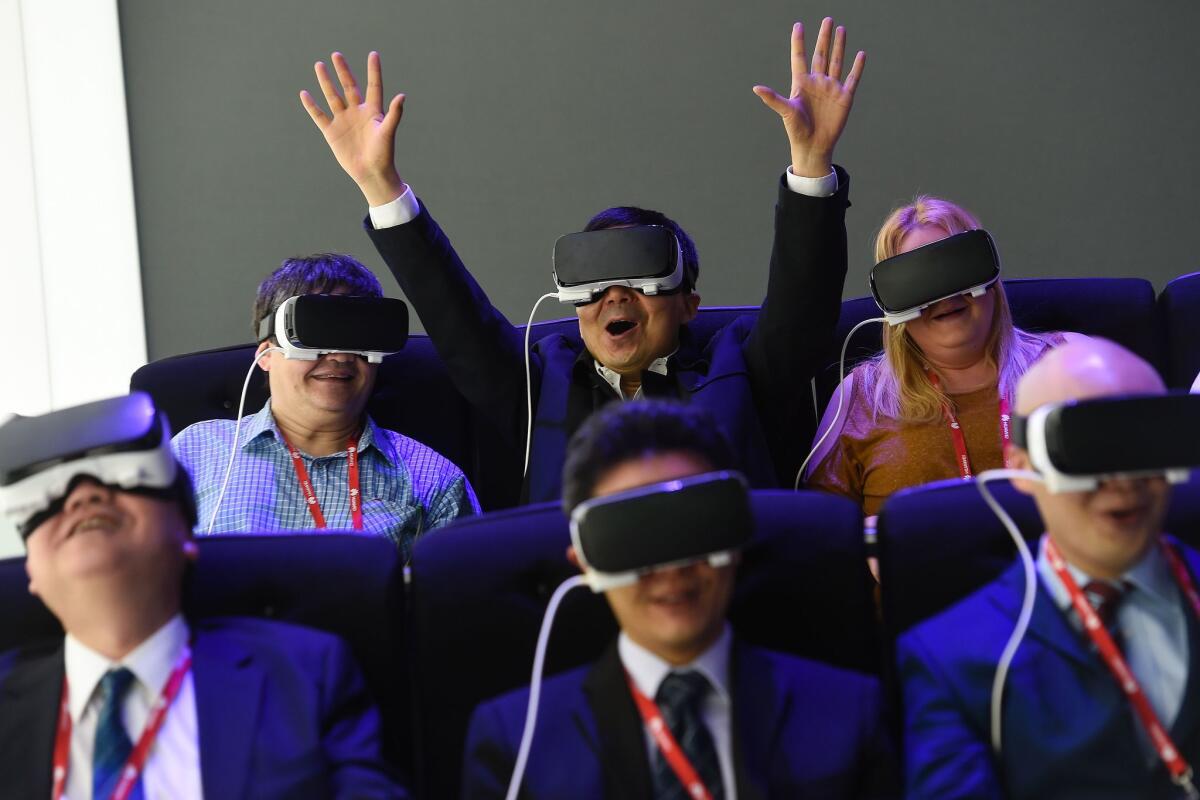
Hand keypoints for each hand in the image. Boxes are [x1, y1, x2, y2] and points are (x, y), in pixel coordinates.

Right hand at [300, 51, 406, 206]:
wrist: (371, 173)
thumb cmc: (383, 154)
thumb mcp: (388, 132)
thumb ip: (394, 114)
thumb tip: (402, 95)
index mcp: (373, 111)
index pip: (373, 86)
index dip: (373, 71)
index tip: (373, 54)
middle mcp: (357, 112)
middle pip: (349, 86)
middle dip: (343, 71)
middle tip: (336, 55)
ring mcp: (343, 121)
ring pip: (332, 96)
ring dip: (326, 82)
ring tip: (319, 65)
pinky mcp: (332, 132)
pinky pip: (319, 115)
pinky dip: (311, 105)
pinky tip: (304, 93)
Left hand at [753, 18, 865, 177]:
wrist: (813, 146)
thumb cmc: (796, 130)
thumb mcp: (786, 112)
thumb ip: (773, 98)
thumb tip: (756, 88)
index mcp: (801, 84)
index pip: (800, 58)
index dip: (799, 42)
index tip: (798, 25)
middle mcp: (817, 83)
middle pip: (821, 55)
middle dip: (823, 38)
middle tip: (827, 19)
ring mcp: (831, 89)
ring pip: (836, 62)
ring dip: (839, 46)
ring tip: (841, 29)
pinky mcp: (844, 97)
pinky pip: (852, 78)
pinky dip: (857, 67)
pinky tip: (860, 54)